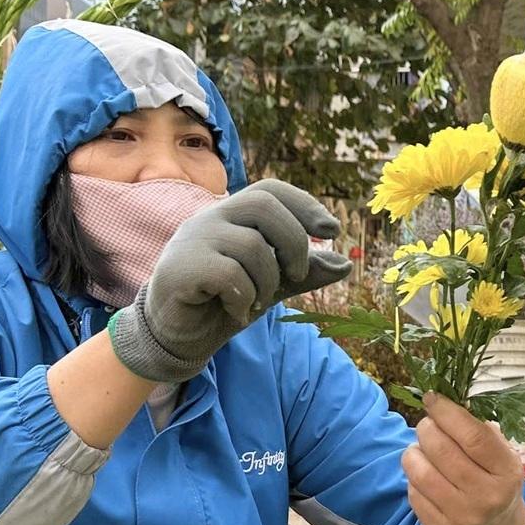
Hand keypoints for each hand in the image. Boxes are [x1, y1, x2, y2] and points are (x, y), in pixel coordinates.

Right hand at [111, 179, 351, 382]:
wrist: (178, 335)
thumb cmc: (225, 301)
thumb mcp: (274, 285)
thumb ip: (305, 273)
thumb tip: (345, 264)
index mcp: (233, 215)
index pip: (271, 190)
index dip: (305, 204)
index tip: (332, 231)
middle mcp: (210, 218)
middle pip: (264, 206)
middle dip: (294, 243)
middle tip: (294, 275)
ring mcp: (193, 240)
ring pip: (252, 246)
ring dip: (267, 282)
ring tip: (257, 302)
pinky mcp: (181, 268)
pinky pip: (230, 275)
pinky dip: (244, 299)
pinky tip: (236, 311)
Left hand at [402, 394, 524, 524]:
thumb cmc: (496, 481)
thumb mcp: (502, 455)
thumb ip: (480, 430)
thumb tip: (447, 402)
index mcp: (507, 472)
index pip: (473, 436)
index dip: (448, 413)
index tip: (432, 398)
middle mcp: (487, 497)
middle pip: (442, 451)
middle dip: (427, 429)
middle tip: (427, 425)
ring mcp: (463, 517)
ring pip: (420, 472)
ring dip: (413, 452)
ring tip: (421, 449)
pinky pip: (413, 494)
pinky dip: (413, 478)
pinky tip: (424, 475)